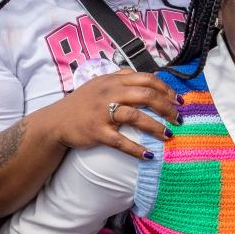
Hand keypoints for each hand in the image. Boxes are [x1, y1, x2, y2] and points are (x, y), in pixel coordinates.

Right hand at [53, 69, 183, 158]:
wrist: (55, 121)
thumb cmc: (82, 103)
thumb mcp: (100, 83)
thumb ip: (123, 78)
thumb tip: (152, 78)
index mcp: (112, 80)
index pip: (146, 78)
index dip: (165, 89)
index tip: (178, 100)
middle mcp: (108, 93)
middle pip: (145, 96)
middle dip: (167, 107)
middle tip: (179, 118)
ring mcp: (102, 112)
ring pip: (135, 116)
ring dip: (156, 126)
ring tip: (169, 135)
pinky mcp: (97, 132)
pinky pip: (121, 141)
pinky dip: (137, 149)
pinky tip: (149, 155)